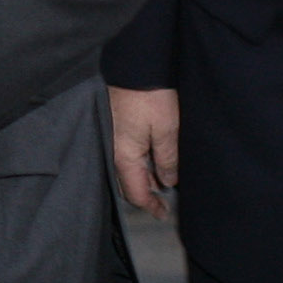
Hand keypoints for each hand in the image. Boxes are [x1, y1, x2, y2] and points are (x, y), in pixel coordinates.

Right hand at [110, 86, 179, 217]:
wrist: (133, 68)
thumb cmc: (150, 99)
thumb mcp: (167, 132)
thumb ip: (167, 160)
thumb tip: (166, 181)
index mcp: (125, 155)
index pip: (134, 192)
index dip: (149, 206)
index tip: (163, 214)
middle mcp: (115, 150)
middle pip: (127, 182)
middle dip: (145, 195)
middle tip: (164, 203)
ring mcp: (115, 139)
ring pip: (128, 169)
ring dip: (144, 178)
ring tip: (165, 181)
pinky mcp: (118, 129)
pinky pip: (128, 155)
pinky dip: (141, 164)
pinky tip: (155, 161)